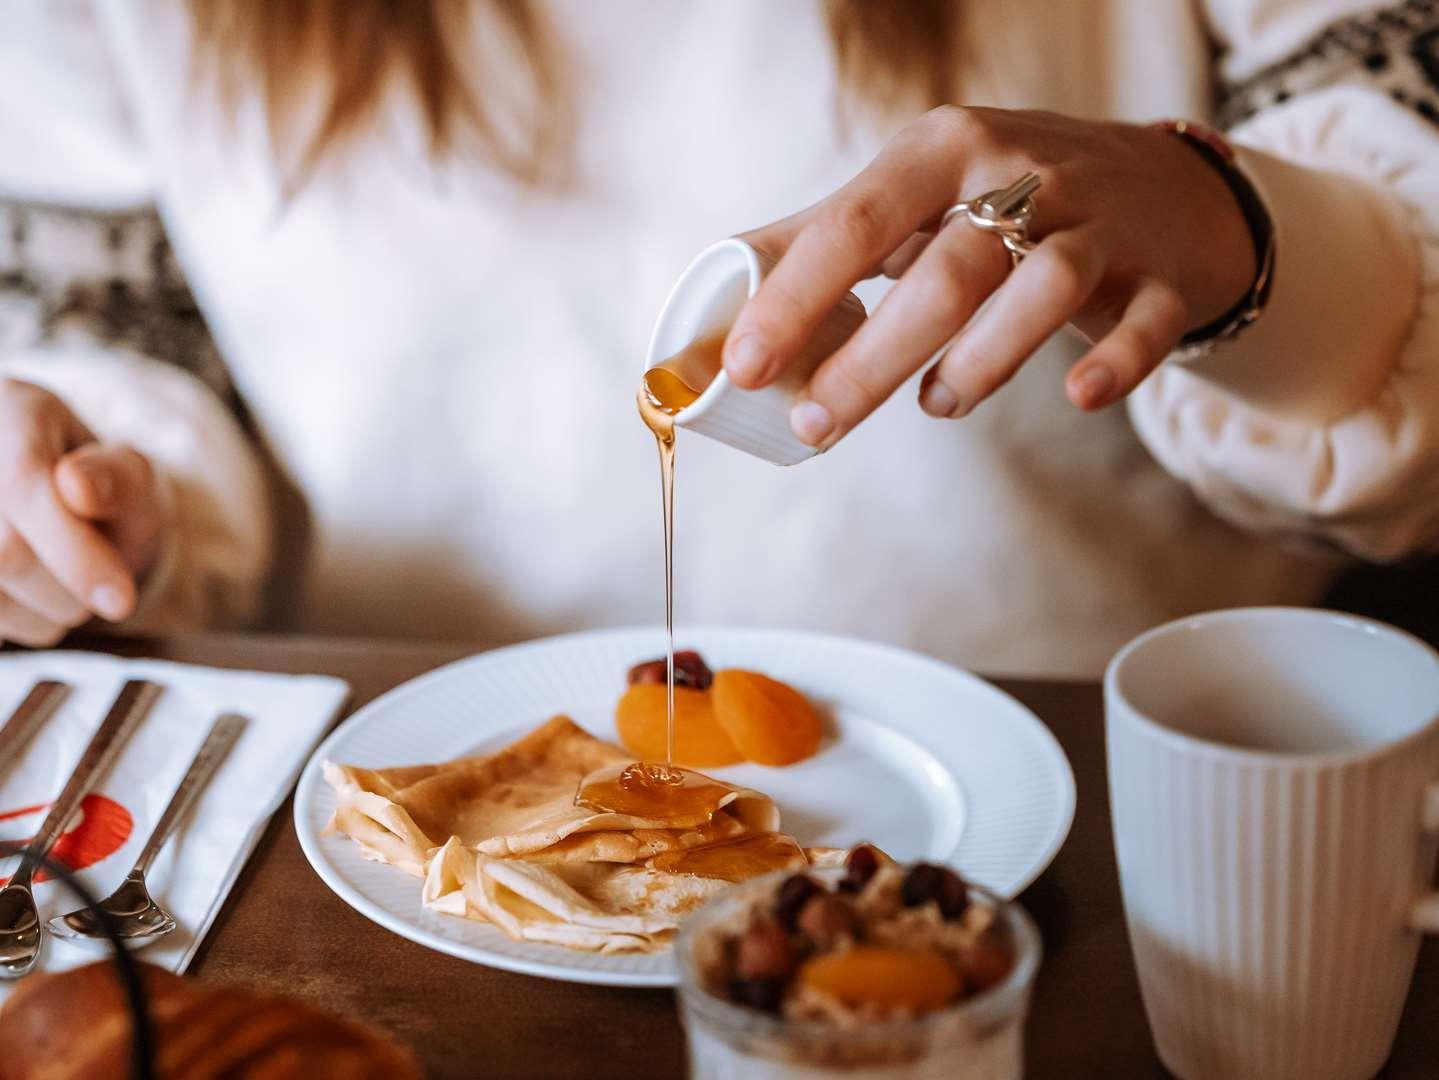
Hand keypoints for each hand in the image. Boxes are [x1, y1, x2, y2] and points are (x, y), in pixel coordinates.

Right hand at [0, 379, 166, 644]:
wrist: (65, 507)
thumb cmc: (103, 493)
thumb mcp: (131, 480)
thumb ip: (120, 479)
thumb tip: (75, 485)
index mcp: (13, 408)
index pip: (24, 486)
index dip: (74, 553)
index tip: (120, 603)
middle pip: (3, 550)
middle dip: (66, 588)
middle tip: (101, 589)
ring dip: (41, 613)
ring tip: (65, 588)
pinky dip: (15, 622)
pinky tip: (31, 598)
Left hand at [725, 107, 1256, 447]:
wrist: (1164, 189)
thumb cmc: (1010, 198)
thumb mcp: (917, 192)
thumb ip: (824, 234)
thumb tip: (723, 278)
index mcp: (943, 149)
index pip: (854, 223)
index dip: (794, 297)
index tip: (745, 365)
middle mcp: (1023, 174)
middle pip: (942, 274)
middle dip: (868, 360)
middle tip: (816, 425)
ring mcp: (1101, 223)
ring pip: (1040, 290)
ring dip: (979, 364)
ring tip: (935, 404)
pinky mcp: (1160, 275)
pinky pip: (1144, 322)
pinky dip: (1115, 362)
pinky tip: (1080, 395)